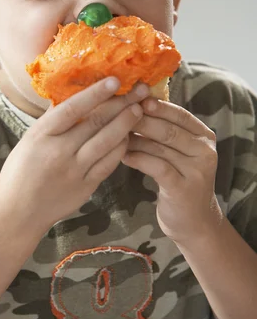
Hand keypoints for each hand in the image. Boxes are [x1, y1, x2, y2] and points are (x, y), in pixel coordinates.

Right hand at [0, 78, 147, 231]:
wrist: (18, 211)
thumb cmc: (21, 170)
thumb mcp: (29, 139)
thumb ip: (52, 118)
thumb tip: (74, 93)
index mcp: (41, 135)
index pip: (73, 109)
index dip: (96, 93)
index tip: (115, 80)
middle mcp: (59, 151)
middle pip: (96, 123)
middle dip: (121, 104)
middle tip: (139, 90)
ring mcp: (74, 171)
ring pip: (107, 142)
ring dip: (126, 124)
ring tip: (139, 109)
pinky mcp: (86, 187)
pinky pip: (109, 164)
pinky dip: (121, 147)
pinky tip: (129, 136)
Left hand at [122, 98, 221, 245]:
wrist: (193, 221)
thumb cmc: (178, 180)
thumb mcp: (177, 153)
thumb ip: (164, 131)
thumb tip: (134, 103)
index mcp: (204, 136)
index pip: (179, 114)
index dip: (156, 105)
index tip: (133, 97)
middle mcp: (205, 151)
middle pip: (168, 129)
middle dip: (140, 120)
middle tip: (116, 114)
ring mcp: (197, 170)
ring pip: (160, 147)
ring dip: (134, 139)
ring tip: (112, 134)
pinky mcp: (183, 188)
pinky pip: (156, 166)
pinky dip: (137, 159)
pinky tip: (122, 156)